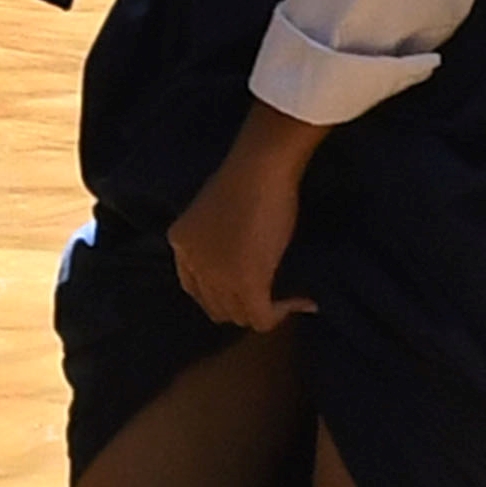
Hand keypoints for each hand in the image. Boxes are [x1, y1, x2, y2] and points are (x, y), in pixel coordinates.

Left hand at [168, 102, 328, 333]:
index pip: (194, 288)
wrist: (259, 168)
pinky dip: (284, 314)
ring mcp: (217, 277)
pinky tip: (305, 302)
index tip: (247, 290)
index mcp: (180, 243)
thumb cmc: (245, 176)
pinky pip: (262, 318)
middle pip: (216, 307)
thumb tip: (240, 258)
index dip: (222, 294)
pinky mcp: (247, 284)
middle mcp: (193, 264)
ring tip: (289, 299)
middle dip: (244, 306)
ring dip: (266, 311)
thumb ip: (217, 237)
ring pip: (239, 316)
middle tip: (274, 297)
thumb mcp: (215, 210)